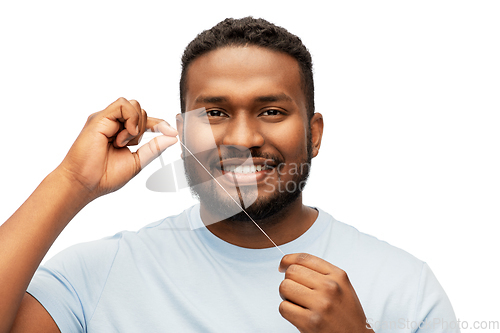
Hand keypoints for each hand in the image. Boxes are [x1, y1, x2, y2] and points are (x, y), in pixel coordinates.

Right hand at [58, 97, 177, 199]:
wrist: (85, 183)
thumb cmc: (105, 176)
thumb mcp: (137, 161)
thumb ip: (154, 148)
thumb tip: (172, 137)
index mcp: (122, 133)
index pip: (145, 121)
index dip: (160, 125)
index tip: (173, 133)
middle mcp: (113, 124)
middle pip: (141, 110)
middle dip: (144, 127)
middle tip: (130, 145)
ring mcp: (105, 119)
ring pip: (133, 105)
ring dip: (136, 124)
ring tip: (123, 142)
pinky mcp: (99, 118)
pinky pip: (123, 105)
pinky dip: (130, 119)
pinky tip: (123, 136)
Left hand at [279, 253, 373, 332]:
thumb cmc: (346, 314)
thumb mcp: (342, 286)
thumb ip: (321, 273)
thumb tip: (290, 264)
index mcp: (338, 275)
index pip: (304, 258)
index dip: (288, 260)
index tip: (283, 265)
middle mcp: (330, 287)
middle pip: (292, 271)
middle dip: (289, 281)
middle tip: (296, 292)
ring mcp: (321, 304)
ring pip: (284, 287)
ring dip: (286, 296)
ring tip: (298, 303)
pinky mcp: (311, 322)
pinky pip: (284, 307)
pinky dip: (287, 311)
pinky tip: (299, 314)